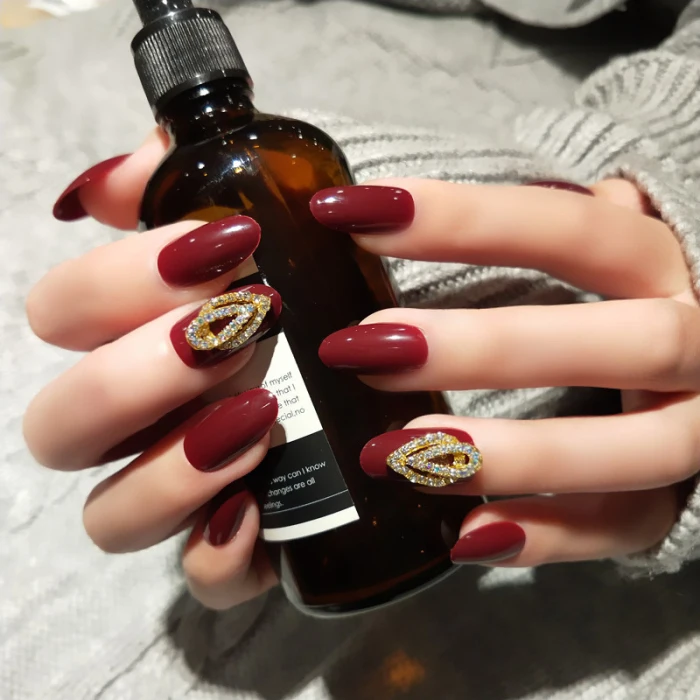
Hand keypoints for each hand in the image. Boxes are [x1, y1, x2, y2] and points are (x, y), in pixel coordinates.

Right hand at [24, 131, 279, 608]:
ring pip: (108, 517)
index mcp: (133, 338)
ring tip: (257, 417)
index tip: (225, 249)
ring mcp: (183, 490)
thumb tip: (112, 180)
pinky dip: (218, 553)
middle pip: (61, 425)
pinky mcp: (241, 543)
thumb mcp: (260, 211)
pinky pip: (203, 579)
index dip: (117, 283)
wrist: (388, 354)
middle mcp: (140, 421)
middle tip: (238, 329)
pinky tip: (257, 509)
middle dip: (138, 375)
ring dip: (170, 469)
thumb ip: (178, 179)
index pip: (60, 316)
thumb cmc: (310, 282)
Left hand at [311, 178, 695, 565]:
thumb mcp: (617, 252)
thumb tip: (552, 192)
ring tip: (388, 454)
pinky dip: (551, 536)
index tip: (352, 213)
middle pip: (620, 342)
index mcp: (668, 266)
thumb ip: (580, 227)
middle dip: (486, 348)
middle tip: (362, 348)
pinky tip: (464, 538)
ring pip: (632, 450)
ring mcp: (699, 429)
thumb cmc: (636, 301)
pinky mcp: (680, 501)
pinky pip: (628, 527)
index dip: (465, 218)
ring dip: (509, 456)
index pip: (573, 230)